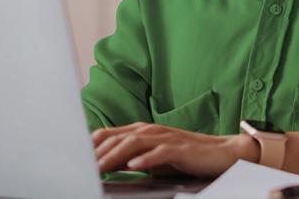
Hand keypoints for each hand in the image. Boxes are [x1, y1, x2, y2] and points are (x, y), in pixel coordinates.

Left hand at [91, 122, 259, 177]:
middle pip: (118, 138)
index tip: (75, 157)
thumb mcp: (155, 155)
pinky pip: (160, 153)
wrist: (222, 153)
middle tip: (82, 166)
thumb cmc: (187, 155)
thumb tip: (109, 163)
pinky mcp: (181, 148)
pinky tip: (134, 167)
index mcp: (143, 131)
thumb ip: (133, 156)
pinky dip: (146, 159)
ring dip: (115, 156)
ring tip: (100, 167)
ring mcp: (166, 138)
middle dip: (98, 153)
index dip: (92, 145)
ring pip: (135, 143)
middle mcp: (152, 130)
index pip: (111, 134)